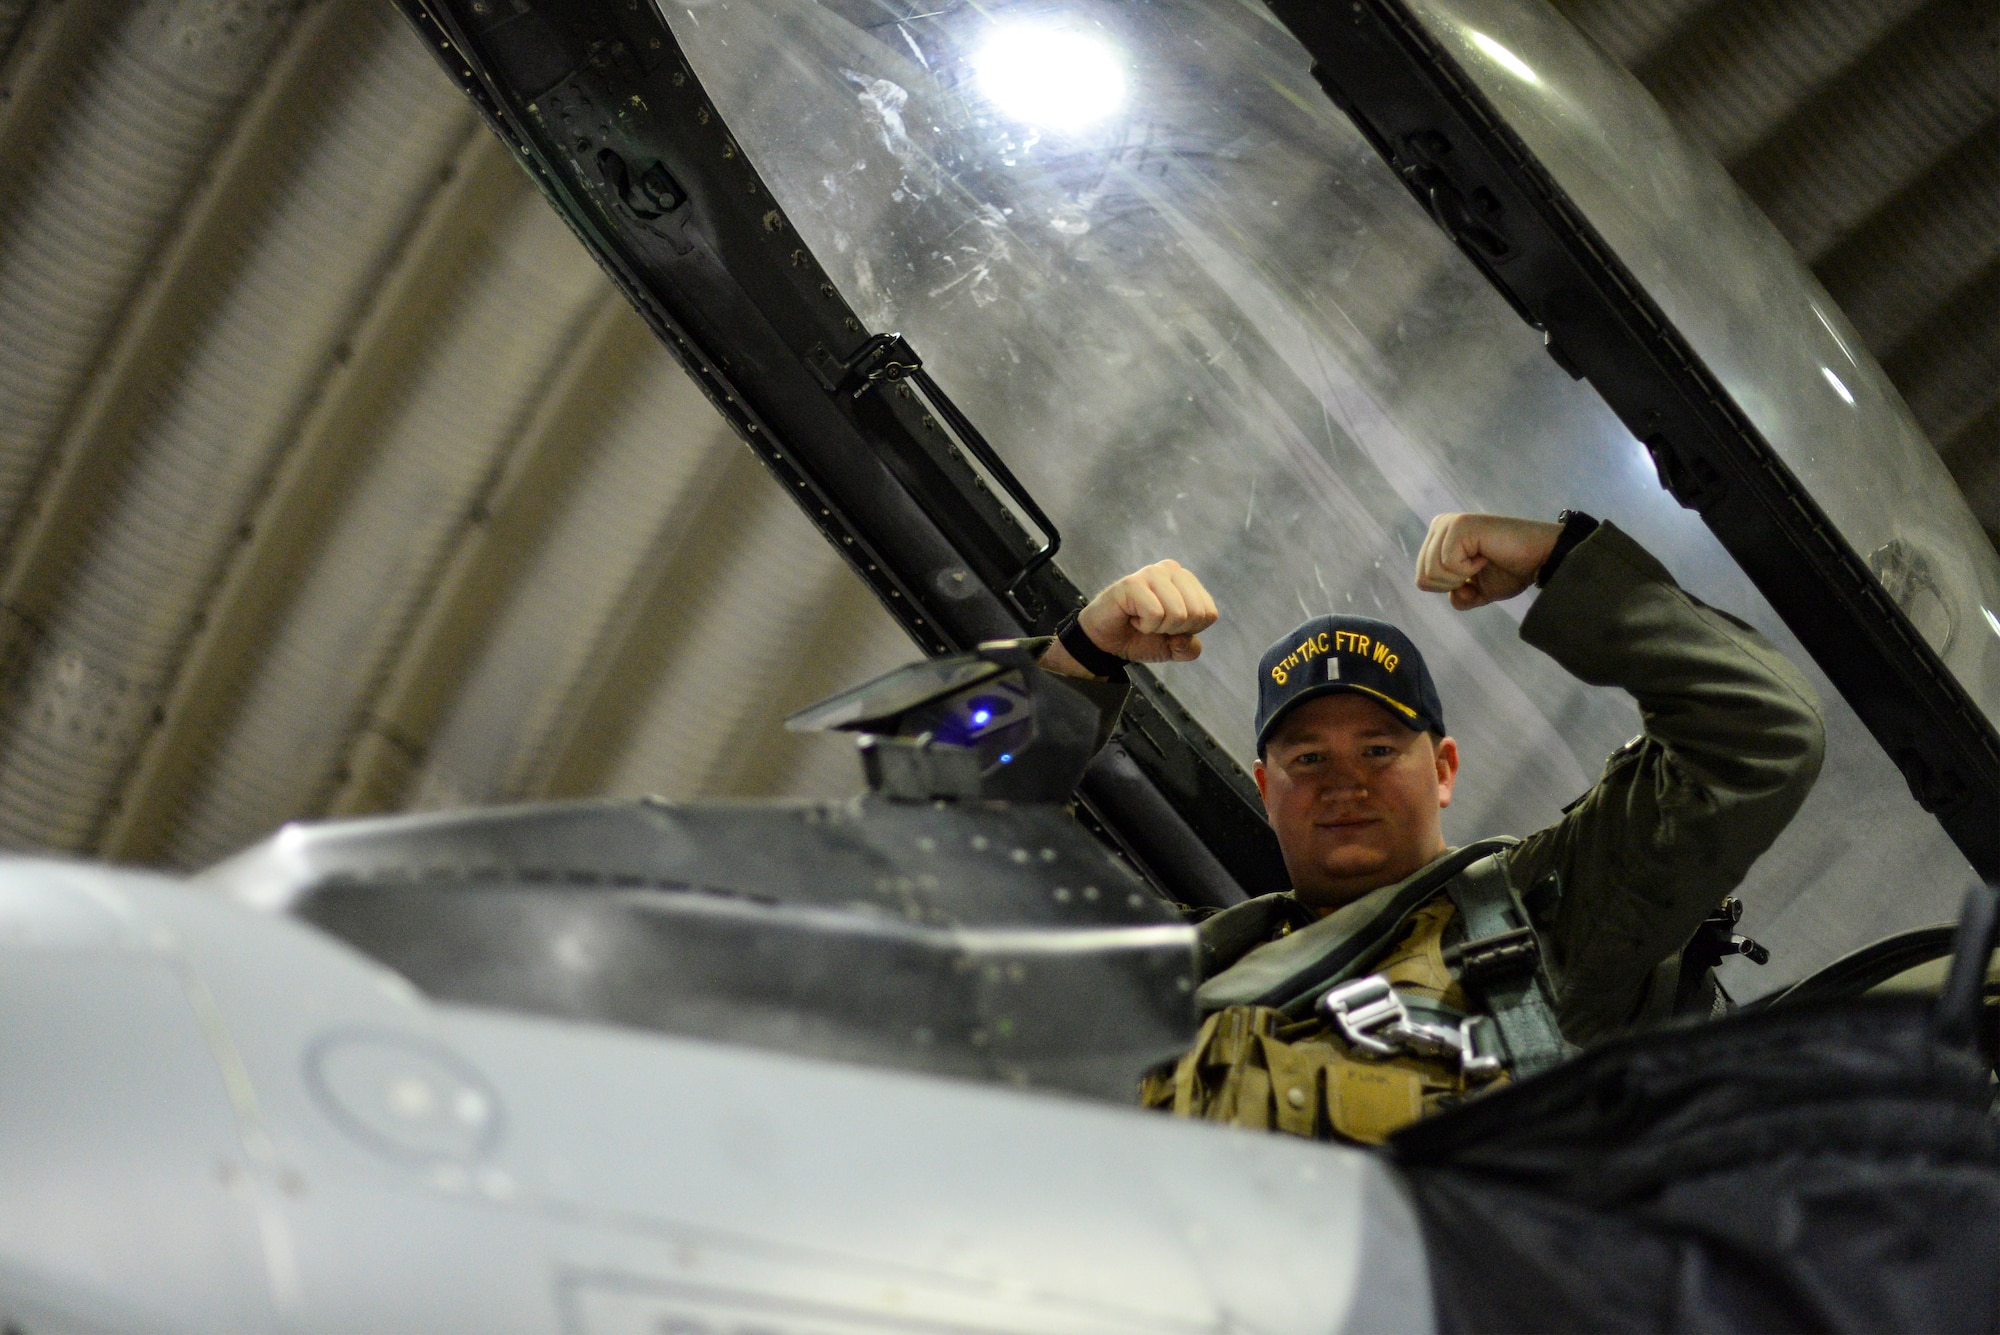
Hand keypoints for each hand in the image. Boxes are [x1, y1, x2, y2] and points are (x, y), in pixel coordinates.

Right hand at [1040, 560, 1218, 677]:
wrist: (1107, 643)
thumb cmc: (1140, 637)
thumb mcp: (1174, 648)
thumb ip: (1190, 648)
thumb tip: (1184, 638)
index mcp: (1186, 580)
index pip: (1209, 613)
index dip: (1189, 630)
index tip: (1167, 626)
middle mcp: (1171, 570)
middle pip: (1196, 613)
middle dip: (1175, 630)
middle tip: (1153, 624)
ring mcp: (1151, 573)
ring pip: (1177, 613)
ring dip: (1158, 628)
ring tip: (1142, 620)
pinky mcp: (1132, 583)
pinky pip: (1155, 614)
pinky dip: (1144, 626)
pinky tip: (1132, 617)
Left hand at [1416, 513, 1563, 610]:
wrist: (1539, 559)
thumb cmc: (1512, 571)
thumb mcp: (1478, 592)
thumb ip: (1458, 596)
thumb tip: (1451, 593)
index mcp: (1438, 539)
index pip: (1422, 579)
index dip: (1451, 589)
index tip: (1476, 573)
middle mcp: (1439, 526)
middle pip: (1423, 577)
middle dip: (1454, 585)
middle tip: (1480, 568)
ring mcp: (1448, 524)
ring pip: (1432, 571)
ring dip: (1462, 576)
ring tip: (1483, 560)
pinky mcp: (1459, 525)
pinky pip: (1448, 563)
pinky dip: (1469, 569)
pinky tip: (1486, 554)